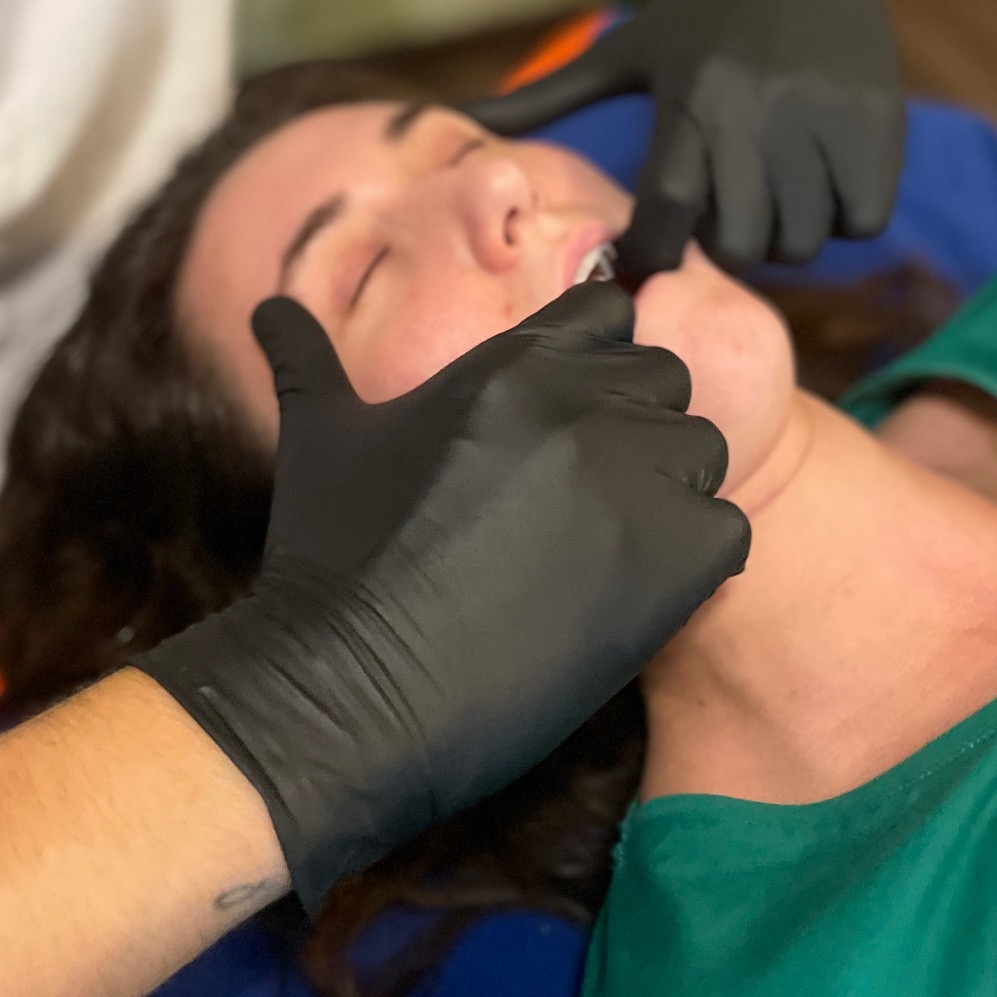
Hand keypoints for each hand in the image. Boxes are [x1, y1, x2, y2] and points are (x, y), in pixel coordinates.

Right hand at [136, 281, 746, 908]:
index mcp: (506, 364)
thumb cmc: (330, 556)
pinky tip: (637, 590)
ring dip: (672, 488)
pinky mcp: (666, 567)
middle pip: (665, 376)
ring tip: (611, 543)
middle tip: (586, 491)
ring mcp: (626, 483)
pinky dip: (698, 557)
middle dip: (637, 422)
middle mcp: (576, 406)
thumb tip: (268, 308)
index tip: (569, 415)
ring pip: (703, 449)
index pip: (606, 312)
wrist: (347, 689)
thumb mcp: (318, 433)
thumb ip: (304, 354)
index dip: (597, 360)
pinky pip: (728, 530)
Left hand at [470, 0, 904, 278]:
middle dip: (726, 246)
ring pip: (805, 239)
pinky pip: (864, 219)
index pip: (668, 210)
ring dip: (786, 237)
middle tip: (722, 218)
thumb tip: (451, 122)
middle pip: (742, 241)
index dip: (653, 250)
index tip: (646, 256)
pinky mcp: (877, 120)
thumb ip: (543, 98)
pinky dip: (843, 219)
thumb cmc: (695, 12)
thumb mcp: (621, 51)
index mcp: (690, 99)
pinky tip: (821, 185)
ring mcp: (823, 118)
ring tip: (772, 198)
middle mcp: (758, 112)